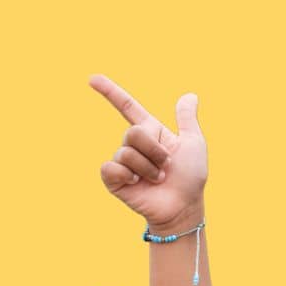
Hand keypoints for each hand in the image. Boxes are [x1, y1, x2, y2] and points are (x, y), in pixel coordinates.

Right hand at [88, 74, 207, 231]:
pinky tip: (137, 183)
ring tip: (157, 179)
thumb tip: (189, 96)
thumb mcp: (193, 143)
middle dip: (154, 149)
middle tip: (166, 166)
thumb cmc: (190, 177)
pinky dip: (127, 174)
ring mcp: (123, 162)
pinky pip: (111, 167)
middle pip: (133, 132)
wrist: (183, 206)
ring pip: (126, 152)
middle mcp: (134, 145)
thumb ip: (186, 119)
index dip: (110, 92)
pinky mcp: (114, 180)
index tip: (92, 79)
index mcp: (151, 132)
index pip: (127, 107)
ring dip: (148, 167)